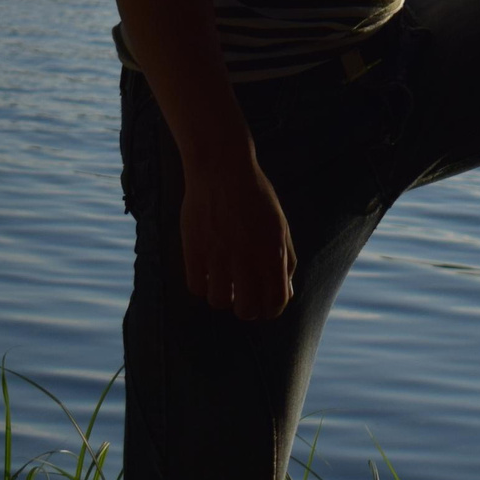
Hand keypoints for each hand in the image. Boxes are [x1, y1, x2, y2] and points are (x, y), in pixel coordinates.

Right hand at [178, 144, 297, 319]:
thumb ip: (285, 260)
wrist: (222, 168)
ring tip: (225, 283)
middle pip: (247, 309)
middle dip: (248, 310)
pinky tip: (208, 273)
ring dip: (223, 297)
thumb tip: (285, 293)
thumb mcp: (280, 226)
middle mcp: (247, 255)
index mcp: (273, 250)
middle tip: (244, 298)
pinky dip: (202, 286)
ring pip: (218, 302)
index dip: (272, 310)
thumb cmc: (256, 198)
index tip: (266, 307)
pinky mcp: (193, 249)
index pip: (277, 300)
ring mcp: (219, 253)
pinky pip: (196, 287)